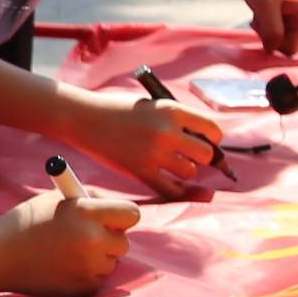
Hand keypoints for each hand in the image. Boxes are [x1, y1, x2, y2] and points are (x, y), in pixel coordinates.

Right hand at [0, 182, 138, 296]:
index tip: (112, 218)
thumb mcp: (56, 199)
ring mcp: (88, 266)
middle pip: (123, 242)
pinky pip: (96, 278)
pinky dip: (84, 274)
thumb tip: (115, 207)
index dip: (122, 215)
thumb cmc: (25, 223)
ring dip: (97, 258)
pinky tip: (61, 267)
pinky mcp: (81, 287)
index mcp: (87, 212)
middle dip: (109, 239)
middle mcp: (92, 239)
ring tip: (67, 253)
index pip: (131, 213)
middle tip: (89, 237)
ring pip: (110, 262)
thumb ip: (89, 199)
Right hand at [59, 88, 223, 195]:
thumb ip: (176, 121)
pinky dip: (176, 190)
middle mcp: (167, 132)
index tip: (205, 141)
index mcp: (172, 110)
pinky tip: (171, 183)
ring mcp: (154, 153)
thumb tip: (204, 143)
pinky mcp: (140, 171)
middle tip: (188, 155)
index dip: (212, 138)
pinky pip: (171, 190)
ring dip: (184, 171)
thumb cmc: (119, 110)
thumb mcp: (152, 106)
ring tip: (171, 165)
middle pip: (205, 154)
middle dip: (200, 157)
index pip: (212, 129)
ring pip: (189, 172)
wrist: (85, 117)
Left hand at [245, 0, 297, 61]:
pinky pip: (272, 35)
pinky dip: (263, 29)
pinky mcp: (281, 17)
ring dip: (268, 34)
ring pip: (281, 43)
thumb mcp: (264, 4)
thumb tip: (274, 50)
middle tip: (262, 22)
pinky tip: (257, 14)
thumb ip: (271, 30)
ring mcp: (291, 17)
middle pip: (293, 47)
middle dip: (278, 42)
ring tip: (259, 13)